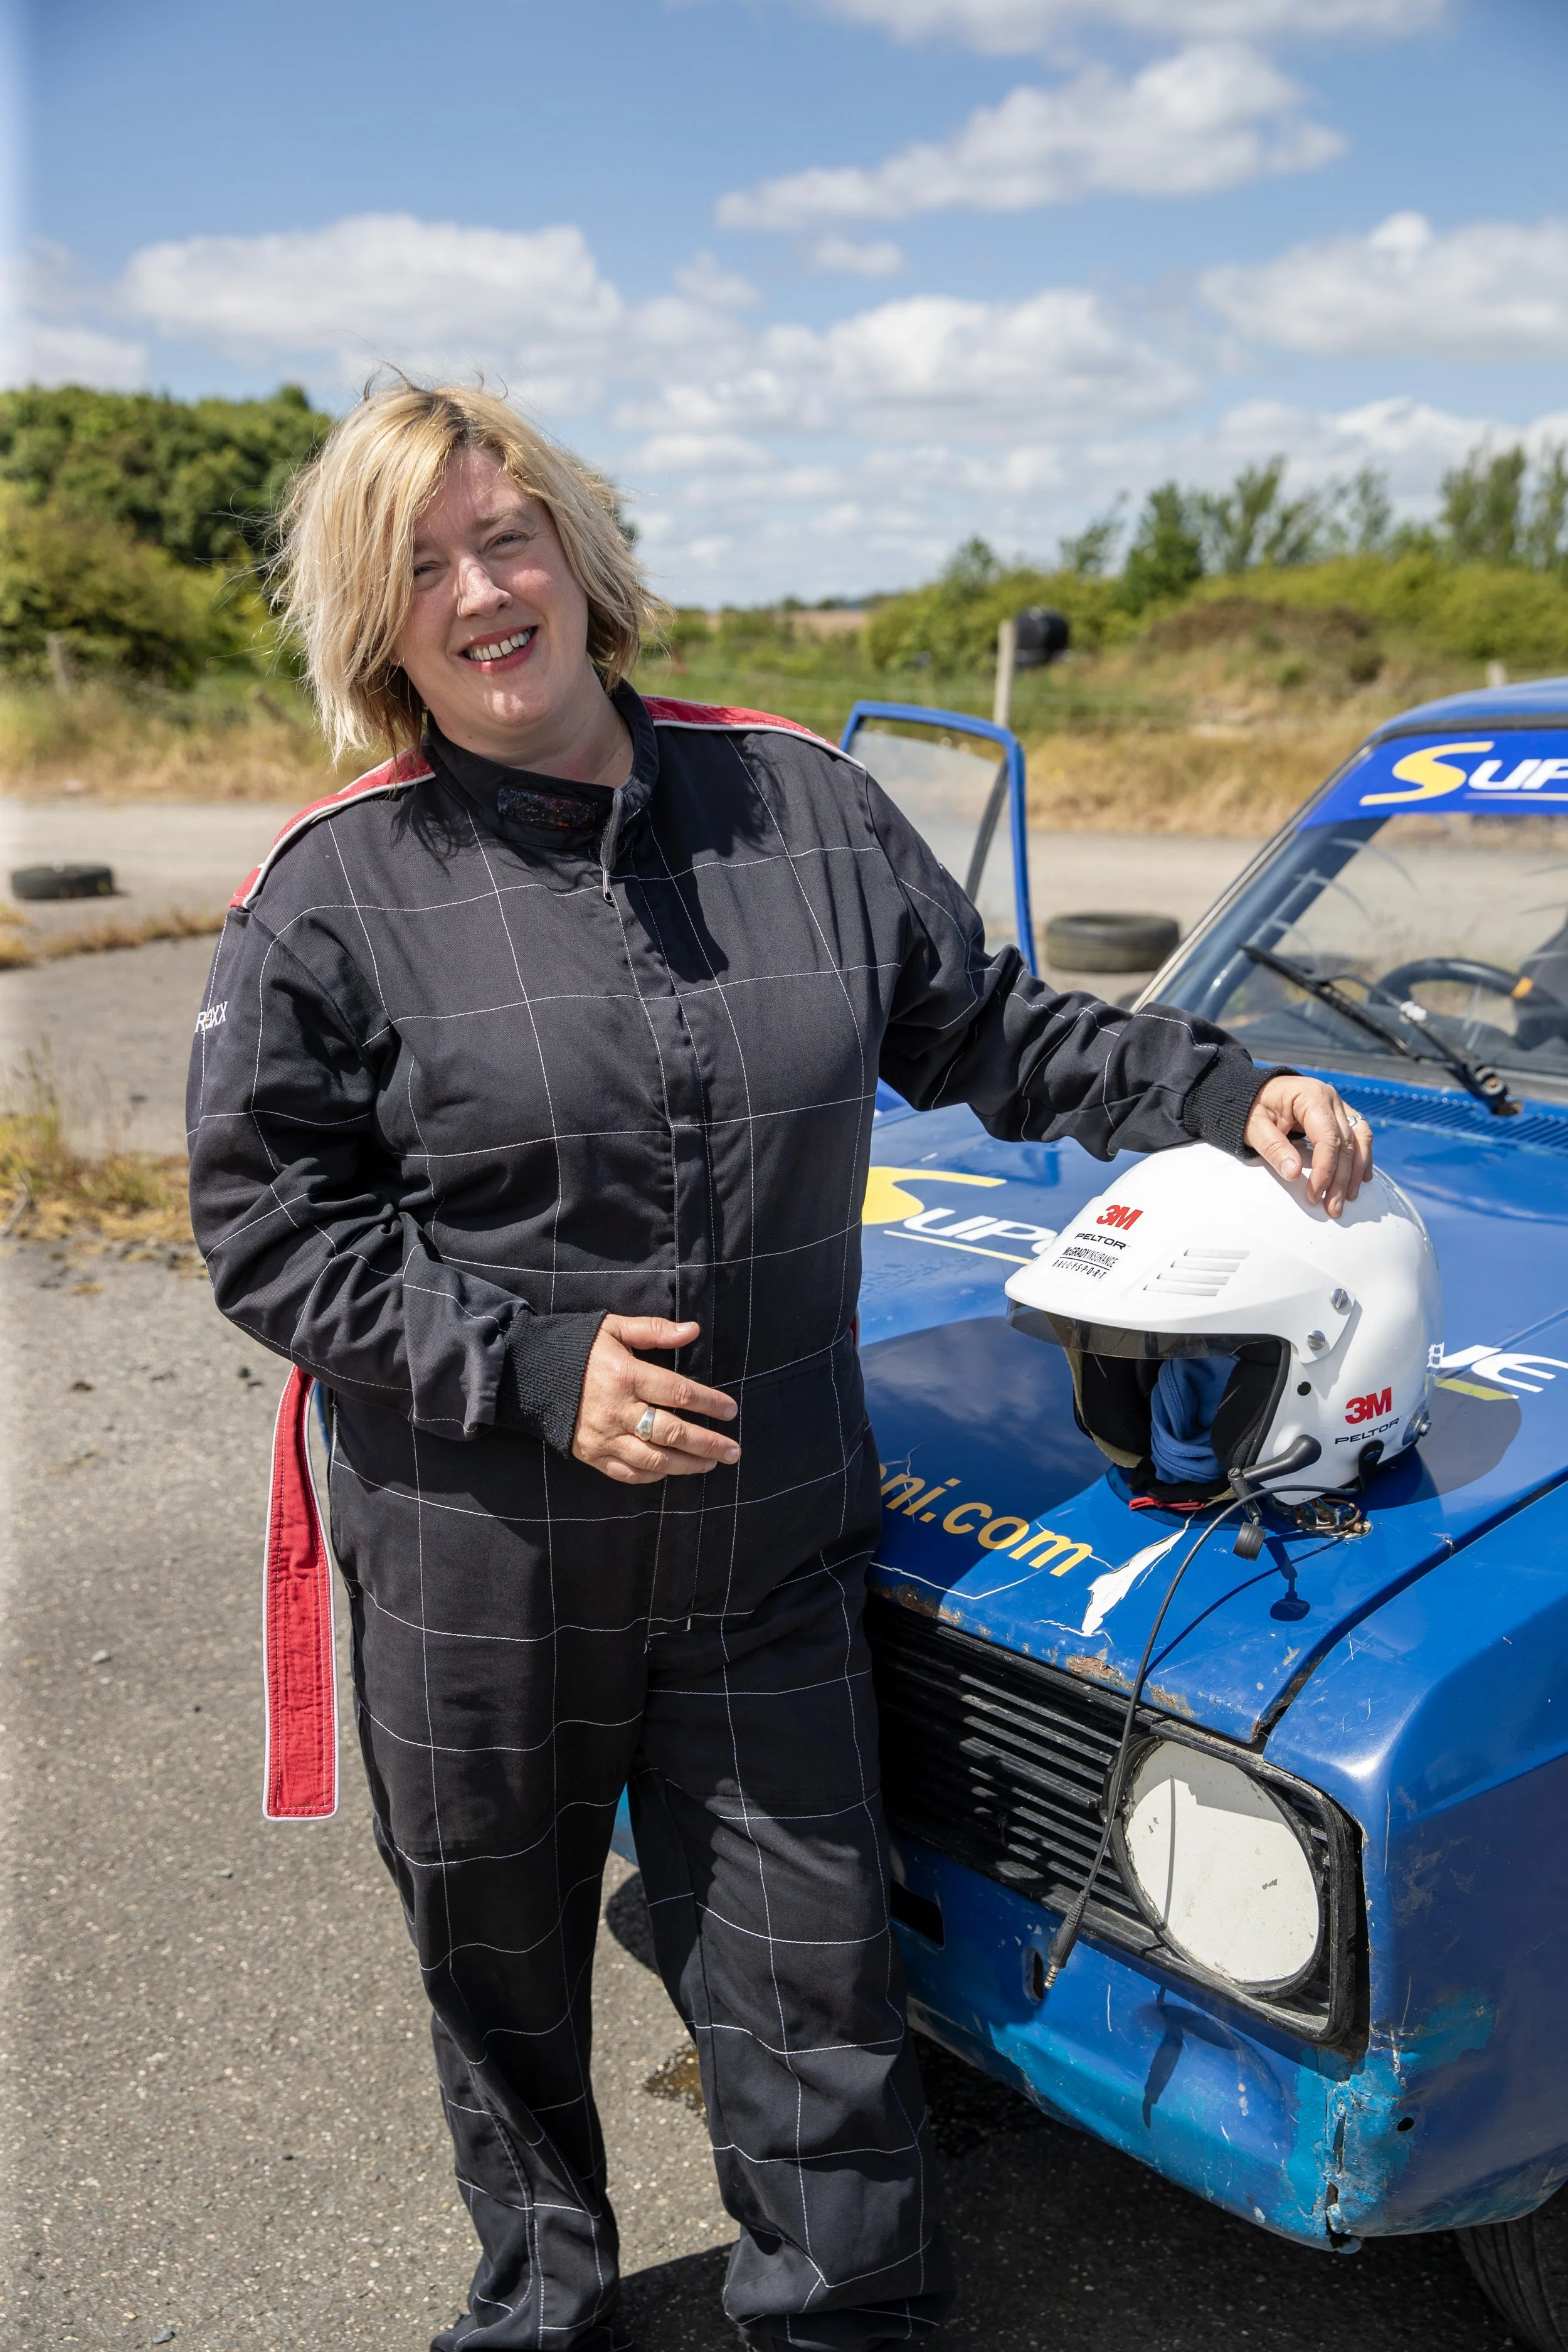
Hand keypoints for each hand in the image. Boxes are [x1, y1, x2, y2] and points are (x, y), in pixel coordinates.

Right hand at [571, 1316, 739, 1485]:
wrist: (528, 1373)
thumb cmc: (576, 1348)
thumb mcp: (613, 1329)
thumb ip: (654, 1331)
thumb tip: (693, 1330)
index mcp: (626, 1376)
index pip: (679, 1393)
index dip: (709, 1403)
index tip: (730, 1411)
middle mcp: (617, 1411)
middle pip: (672, 1432)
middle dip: (708, 1443)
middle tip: (733, 1450)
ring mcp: (604, 1437)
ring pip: (655, 1459)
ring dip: (688, 1464)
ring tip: (711, 1463)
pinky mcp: (591, 1455)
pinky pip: (629, 1473)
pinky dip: (654, 1475)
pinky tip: (673, 1470)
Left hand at [1243, 1075, 1372, 1217]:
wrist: (1254, 1091)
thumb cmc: (1252, 1107)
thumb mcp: (1254, 1126)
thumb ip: (1273, 1147)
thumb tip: (1293, 1174)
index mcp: (1310, 1096)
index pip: (1328, 1138)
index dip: (1325, 1169)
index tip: (1315, 1195)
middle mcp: (1330, 1099)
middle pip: (1346, 1143)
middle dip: (1341, 1179)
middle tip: (1333, 1207)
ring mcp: (1338, 1105)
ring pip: (1360, 1139)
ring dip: (1356, 1171)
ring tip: (1348, 1197)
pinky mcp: (1340, 1115)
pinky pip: (1359, 1136)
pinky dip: (1361, 1158)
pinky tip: (1360, 1178)